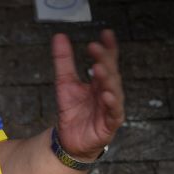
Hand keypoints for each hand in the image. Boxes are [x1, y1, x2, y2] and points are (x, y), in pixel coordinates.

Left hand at [51, 28, 124, 158]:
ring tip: (99, 68)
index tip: (106, 33)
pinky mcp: (109, 124)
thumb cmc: (72, 110)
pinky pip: (114, 113)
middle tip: (95, 47)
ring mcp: (111, 108)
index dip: (108, 48)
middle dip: (104, 60)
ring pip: (114, 91)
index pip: (107, 61)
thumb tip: (59, 35)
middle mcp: (109, 92)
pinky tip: (108, 95)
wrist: (69, 140)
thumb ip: (64, 60)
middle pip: (110, 73)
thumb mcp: (64, 82)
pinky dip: (112, 104)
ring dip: (108, 79)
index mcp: (100, 81)